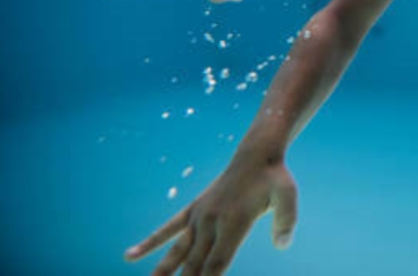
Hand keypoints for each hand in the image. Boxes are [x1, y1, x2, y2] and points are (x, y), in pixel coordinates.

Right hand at [124, 154, 297, 275]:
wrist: (257, 153)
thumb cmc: (275, 177)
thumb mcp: (288, 196)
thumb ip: (286, 221)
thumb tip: (282, 245)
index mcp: (233, 223)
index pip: (217, 265)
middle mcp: (211, 223)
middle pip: (194, 265)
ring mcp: (199, 216)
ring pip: (176, 252)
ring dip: (162, 273)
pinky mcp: (193, 210)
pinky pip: (167, 229)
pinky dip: (149, 243)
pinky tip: (129, 256)